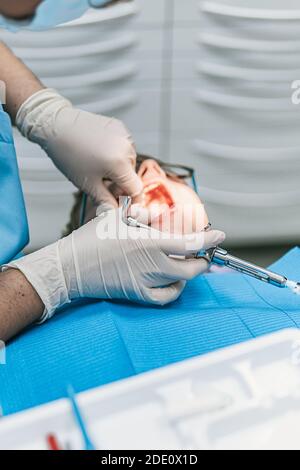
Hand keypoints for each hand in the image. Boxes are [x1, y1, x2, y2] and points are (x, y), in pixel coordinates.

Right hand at [7, 209, 225, 321]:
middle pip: (191, 268)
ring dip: (189, 273)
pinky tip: (175, 283)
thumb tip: (155, 214)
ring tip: (190, 263)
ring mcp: (145, 282)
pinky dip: (174, 291)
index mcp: (148, 243)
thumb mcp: (115, 218)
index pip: (189, 244)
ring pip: (180, 282)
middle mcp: (151, 265)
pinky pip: (164, 297)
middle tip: (204, 252)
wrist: (71, 267)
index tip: (219, 236)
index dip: (208, 240)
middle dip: (203, 260)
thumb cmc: (90, 239)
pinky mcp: (136, 294)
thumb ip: (140, 215)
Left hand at [16, 89, 142, 205]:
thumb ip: (105, 201)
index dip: (132, 201)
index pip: (136, 189)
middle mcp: (126, 147)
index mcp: (120, 163)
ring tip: (98, 166)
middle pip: (132, 175)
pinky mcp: (119, 127)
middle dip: (121, 183)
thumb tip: (114, 212)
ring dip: (119, 168)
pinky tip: (100, 153)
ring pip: (128, 161)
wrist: (56, 126)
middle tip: (103, 185)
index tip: (125, 206)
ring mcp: (124, 135)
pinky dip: (116, 153)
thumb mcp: (88, 184)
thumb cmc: (68, 153)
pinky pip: (124, 146)